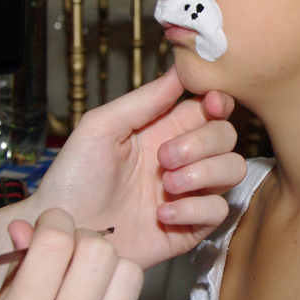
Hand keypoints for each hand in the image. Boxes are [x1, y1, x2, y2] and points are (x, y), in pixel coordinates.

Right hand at [0, 209, 143, 299]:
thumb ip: (13, 280)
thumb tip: (28, 228)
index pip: (55, 246)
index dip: (55, 224)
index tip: (50, 228)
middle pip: (100, 253)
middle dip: (85, 241)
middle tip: (71, 255)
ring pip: (129, 277)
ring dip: (108, 269)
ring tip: (87, 285)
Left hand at [28, 69, 246, 268]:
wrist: (65, 232)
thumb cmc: (73, 179)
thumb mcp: (101, 127)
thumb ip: (144, 99)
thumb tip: (179, 68)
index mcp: (163, 130)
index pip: (209, 108)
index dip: (219, 102)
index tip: (212, 104)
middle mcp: (182, 159)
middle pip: (226, 136)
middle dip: (202, 143)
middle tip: (164, 158)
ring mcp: (189, 193)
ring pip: (233, 170)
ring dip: (204, 174)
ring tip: (166, 185)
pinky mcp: (190, 226)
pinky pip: (218, 210)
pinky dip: (194, 209)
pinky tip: (161, 214)